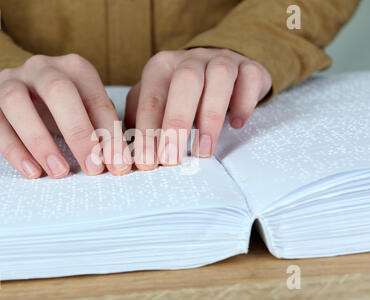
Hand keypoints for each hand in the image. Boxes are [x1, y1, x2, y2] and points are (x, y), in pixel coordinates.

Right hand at [0, 54, 131, 178]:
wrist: (16, 93)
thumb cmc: (60, 107)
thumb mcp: (85, 110)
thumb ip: (100, 130)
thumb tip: (118, 162)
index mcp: (74, 68)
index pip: (95, 99)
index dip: (109, 134)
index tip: (118, 165)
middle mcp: (41, 68)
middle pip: (58, 91)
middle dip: (79, 132)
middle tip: (93, 168)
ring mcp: (9, 82)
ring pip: (18, 103)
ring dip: (41, 141)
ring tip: (60, 171)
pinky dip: (13, 150)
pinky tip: (32, 172)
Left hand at [125, 48, 271, 169]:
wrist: (217, 67)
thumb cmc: (180, 94)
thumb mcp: (155, 101)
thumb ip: (141, 121)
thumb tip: (128, 153)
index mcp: (161, 67)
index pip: (152, 99)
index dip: (148, 132)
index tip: (146, 162)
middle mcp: (190, 59)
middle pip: (184, 82)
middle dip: (176, 122)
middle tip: (172, 159)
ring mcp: (221, 60)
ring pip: (219, 78)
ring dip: (211, 116)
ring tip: (204, 150)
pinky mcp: (248, 67)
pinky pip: (249, 78)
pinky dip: (244, 102)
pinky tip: (236, 124)